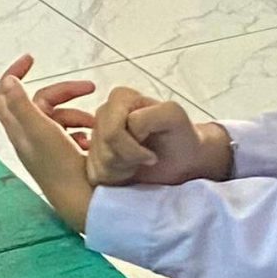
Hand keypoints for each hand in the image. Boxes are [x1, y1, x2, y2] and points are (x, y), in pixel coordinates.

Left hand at [0, 56, 92, 230]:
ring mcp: (45, 149)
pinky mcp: (62, 158)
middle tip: (91, 87)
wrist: (84, 203)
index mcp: (19, 130)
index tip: (33, 59)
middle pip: (40, 101)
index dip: (12, 73)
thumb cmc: (62, 168)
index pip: (2, 95)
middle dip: (65, 91)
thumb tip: (8, 80)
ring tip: (96, 122)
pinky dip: (83, 129)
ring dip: (77, 113)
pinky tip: (94, 138)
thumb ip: (23, 106)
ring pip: (58, 117)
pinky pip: (71, 133)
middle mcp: (29, 138)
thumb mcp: (42, 132)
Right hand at [83, 85, 228, 188]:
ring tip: (140, 164)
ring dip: (123, 170)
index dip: (133, 150)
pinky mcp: (93, 156)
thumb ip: (147, 116)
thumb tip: (126, 129)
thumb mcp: (173, 117)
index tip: (152, 154)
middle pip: (102, 148)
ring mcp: (96, 134)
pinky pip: (94, 174)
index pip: (112, 132)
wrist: (183, 161)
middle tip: (147, 159)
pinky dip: (115, 179)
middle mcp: (104, 113)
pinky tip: (130, 171)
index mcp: (120, 98)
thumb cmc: (181, 138)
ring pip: (98, 162)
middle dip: (127, 160)